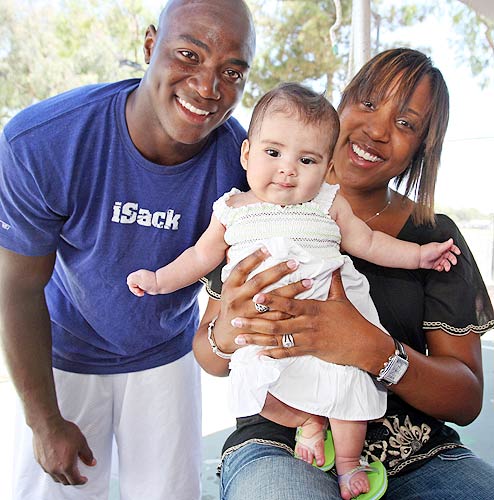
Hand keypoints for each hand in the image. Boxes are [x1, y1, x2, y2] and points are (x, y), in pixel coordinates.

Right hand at [32, 417, 95, 485]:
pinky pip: (48, 469)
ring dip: (62, 476)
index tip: (83, 479)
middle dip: (72, 480)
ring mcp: (46, 466)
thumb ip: (87, 454)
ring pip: (55, 477)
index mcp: (66, 466)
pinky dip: (54, 470)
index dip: (81, 481)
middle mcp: (55, 469)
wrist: (47, 425)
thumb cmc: (63, 432)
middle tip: (77, 476)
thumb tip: (91, 462)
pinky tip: (57, 463)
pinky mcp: (40, 460)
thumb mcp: (81, 442)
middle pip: (64, 481)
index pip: (74, 480)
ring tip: (67, 471)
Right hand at [126, 269, 157, 295]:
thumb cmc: (150, 282)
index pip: (129, 282)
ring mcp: (142, 281)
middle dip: (135, 290)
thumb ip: (130, 281)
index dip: (132, 287)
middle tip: (140, 291)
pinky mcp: (144, 286)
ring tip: (142, 293)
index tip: (138, 288)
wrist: (160, 285)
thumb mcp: (138, 280)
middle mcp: (139, 277)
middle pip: (131, 286)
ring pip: (135, 289)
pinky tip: (143, 293)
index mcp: (137, 274)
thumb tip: (130, 284)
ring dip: (138, 292)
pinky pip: (139, 290)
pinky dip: (140, 292)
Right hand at [212, 247, 309, 353]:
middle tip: (294, 263)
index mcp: (229, 287)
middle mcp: (237, 299)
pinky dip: (291, 309)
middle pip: (259, 282)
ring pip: (272, 301)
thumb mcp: (229, 289)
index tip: (268, 248)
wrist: (224, 334)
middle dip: (278, 271)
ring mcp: (248, 315)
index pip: (241, 268)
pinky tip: (305, 302)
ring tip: (308, 282)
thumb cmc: (231, 306)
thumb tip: (257, 252)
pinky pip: (277, 317)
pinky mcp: (258, 328)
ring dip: (292, 290)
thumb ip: (241, 274)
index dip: (254, 257)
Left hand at [231, 269, 386, 370]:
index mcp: (313, 309)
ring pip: (277, 340)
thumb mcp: (342, 298)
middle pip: (276, 324)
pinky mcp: (310, 352)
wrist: (365, 345)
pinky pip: (288, 354)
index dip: (271, 300)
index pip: (288, 303)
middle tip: (234, 321)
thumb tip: (334, 262)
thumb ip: (333, 281)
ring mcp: (307, 340)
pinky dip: (272, 355)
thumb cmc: (353, 321)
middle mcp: (307, 325)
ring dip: (257, 340)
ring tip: (239, 340)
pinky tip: (258, 355)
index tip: (255, 296)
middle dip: (253, 323)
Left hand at [419, 238, 460, 270]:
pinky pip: (441, 267)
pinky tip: (439, 268)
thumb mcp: (438, 248)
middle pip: (450, 257)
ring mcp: (438, 259)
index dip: (455, 250)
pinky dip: (441, 268)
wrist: (418, 258)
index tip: (458, 253)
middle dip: (453, 260)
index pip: (451, 247)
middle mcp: (440, 253)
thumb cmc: (427, 251)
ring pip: (446, 263)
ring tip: (446, 268)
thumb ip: (446, 245)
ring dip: (447, 266)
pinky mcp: (435, 265)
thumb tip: (452, 239)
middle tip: (454, 263)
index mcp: (442, 248)